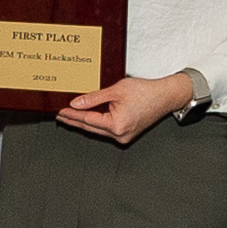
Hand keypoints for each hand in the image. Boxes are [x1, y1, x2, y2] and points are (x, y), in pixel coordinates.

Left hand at [56, 69, 197, 143]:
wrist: (166, 96)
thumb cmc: (146, 92)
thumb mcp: (116, 90)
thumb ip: (94, 98)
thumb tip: (76, 104)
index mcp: (117, 125)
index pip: (87, 120)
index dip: (72, 115)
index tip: (60, 111)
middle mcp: (120, 135)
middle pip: (90, 128)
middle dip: (75, 120)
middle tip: (61, 115)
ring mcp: (124, 136)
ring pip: (98, 130)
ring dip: (85, 122)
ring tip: (70, 115)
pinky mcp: (126, 134)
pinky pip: (106, 130)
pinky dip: (97, 123)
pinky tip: (88, 117)